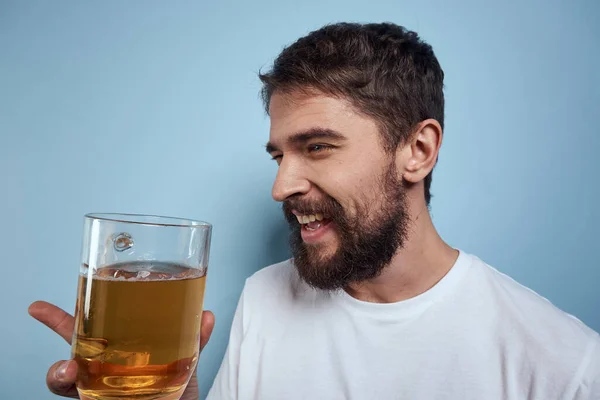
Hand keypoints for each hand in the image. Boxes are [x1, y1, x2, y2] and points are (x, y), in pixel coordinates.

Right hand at [28, 300, 214, 398]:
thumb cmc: (177, 386)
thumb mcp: (187, 359)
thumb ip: (194, 339)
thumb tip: (206, 315)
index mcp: (118, 348)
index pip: (91, 326)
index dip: (65, 315)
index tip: (37, 306)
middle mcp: (102, 366)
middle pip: (72, 345)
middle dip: (54, 328)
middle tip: (46, 322)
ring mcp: (97, 387)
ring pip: (64, 379)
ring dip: (59, 372)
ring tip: (68, 370)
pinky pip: (78, 399)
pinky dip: (70, 389)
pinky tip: (76, 386)